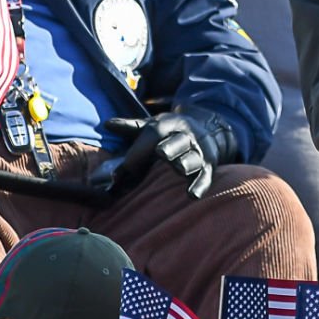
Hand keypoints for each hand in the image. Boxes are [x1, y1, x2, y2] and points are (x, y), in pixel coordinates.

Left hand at [101, 113, 235, 198]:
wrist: (210, 130)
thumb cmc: (172, 133)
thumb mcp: (154, 125)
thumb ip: (131, 127)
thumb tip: (107, 124)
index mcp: (170, 125)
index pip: (155, 133)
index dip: (141, 148)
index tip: (126, 166)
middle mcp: (186, 137)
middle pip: (177, 142)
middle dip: (169, 147)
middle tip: (161, 153)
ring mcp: (198, 152)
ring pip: (192, 159)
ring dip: (185, 163)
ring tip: (178, 168)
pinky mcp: (209, 166)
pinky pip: (205, 177)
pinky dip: (199, 186)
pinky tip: (191, 195)